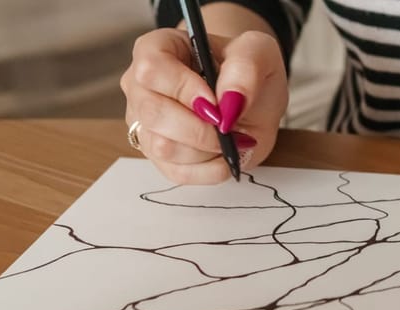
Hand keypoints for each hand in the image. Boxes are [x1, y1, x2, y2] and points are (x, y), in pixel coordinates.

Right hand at [121, 28, 287, 183]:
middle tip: (230, 126)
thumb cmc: (246, 69)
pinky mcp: (158, 156)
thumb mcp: (258, 51)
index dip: (184, 89)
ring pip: (162, 147)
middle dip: (199, 128)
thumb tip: (229, 101)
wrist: (252, 98)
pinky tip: (227, 154)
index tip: (216, 103)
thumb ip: (245, 67)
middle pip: (153, 113)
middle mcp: (141, 86)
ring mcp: (145, 123)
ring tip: (232, 136)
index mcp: (157, 48)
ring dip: (207, 149)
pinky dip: (210, 169)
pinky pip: (177, 172)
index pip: (151, 68)